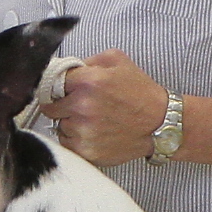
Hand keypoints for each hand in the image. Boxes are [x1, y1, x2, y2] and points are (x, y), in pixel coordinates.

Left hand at [44, 49, 169, 165]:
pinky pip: (67, 143)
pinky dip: (76, 139)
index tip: (62, 89)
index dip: (57, 85)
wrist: (161, 124)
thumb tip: (67, 68)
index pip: (51, 82)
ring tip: (93, 120)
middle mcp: (83, 106)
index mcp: (88, 81)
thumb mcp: (118, 61)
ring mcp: (84, 131)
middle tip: (80, 105)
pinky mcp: (87, 150)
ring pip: (59, 125)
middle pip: (50, 106)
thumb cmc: (141, 94)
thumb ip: (88, 60)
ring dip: (70, 123)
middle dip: (62, 104)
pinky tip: (94, 132)